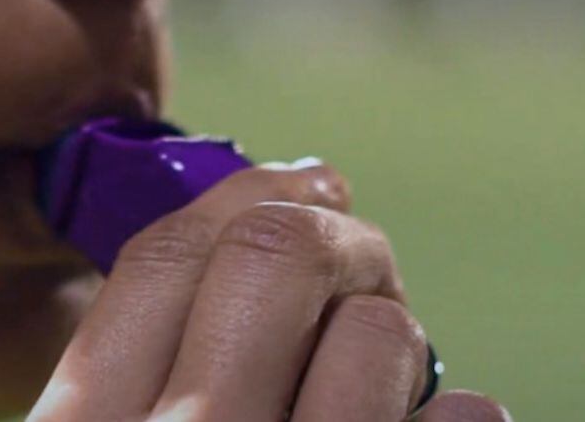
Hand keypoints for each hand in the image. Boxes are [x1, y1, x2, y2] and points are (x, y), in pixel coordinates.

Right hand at [29, 164, 508, 420]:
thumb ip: (130, 370)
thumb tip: (252, 236)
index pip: (161, 255)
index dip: (237, 196)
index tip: (297, 185)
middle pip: (274, 254)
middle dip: (334, 233)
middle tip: (361, 257)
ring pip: (378, 332)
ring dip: (389, 336)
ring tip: (374, 378)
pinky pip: (454, 418)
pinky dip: (451, 411)